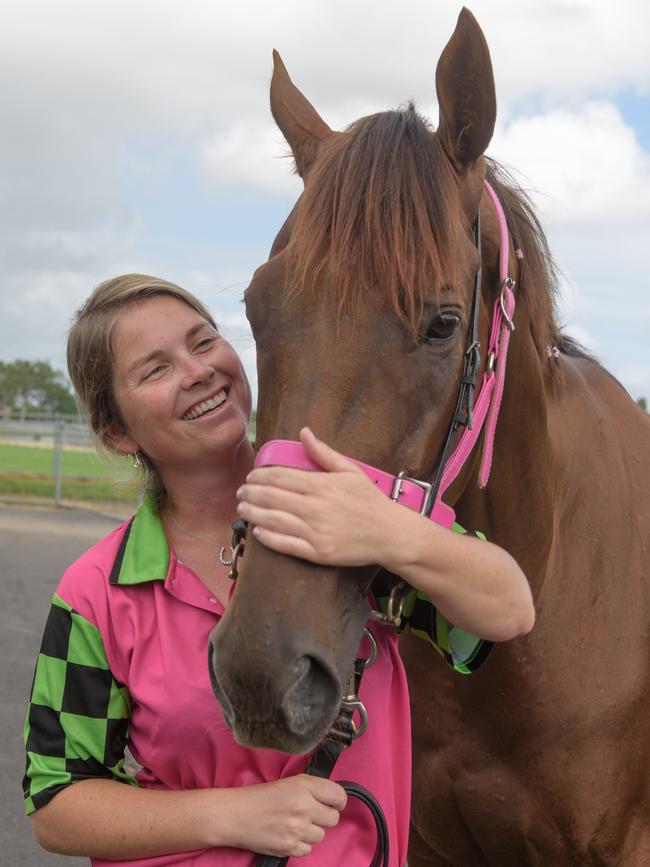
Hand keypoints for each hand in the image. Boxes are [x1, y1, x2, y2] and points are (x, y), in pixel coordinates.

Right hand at [223, 774, 346, 856]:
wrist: (236, 815)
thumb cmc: (261, 796)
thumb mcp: (289, 782)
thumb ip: (313, 788)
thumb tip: (333, 798)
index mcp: (304, 786)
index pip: (339, 796)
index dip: (338, 801)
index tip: (332, 803)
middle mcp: (304, 807)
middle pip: (333, 818)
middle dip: (324, 816)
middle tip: (310, 814)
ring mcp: (297, 829)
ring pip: (321, 835)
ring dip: (311, 831)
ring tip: (294, 824)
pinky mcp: (289, 847)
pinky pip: (308, 849)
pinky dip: (300, 844)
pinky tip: (287, 834)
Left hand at [237, 427, 394, 566]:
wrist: (390, 534)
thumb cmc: (370, 501)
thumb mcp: (350, 470)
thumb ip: (323, 453)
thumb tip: (304, 432)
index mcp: (322, 485)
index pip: (280, 477)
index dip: (260, 477)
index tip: (250, 477)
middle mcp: (315, 508)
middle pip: (271, 498)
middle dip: (250, 494)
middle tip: (240, 493)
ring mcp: (316, 532)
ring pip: (273, 520)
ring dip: (252, 514)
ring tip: (241, 509)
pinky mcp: (317, 552)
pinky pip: (285, 544)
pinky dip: (268, 537)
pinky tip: (258, 531)